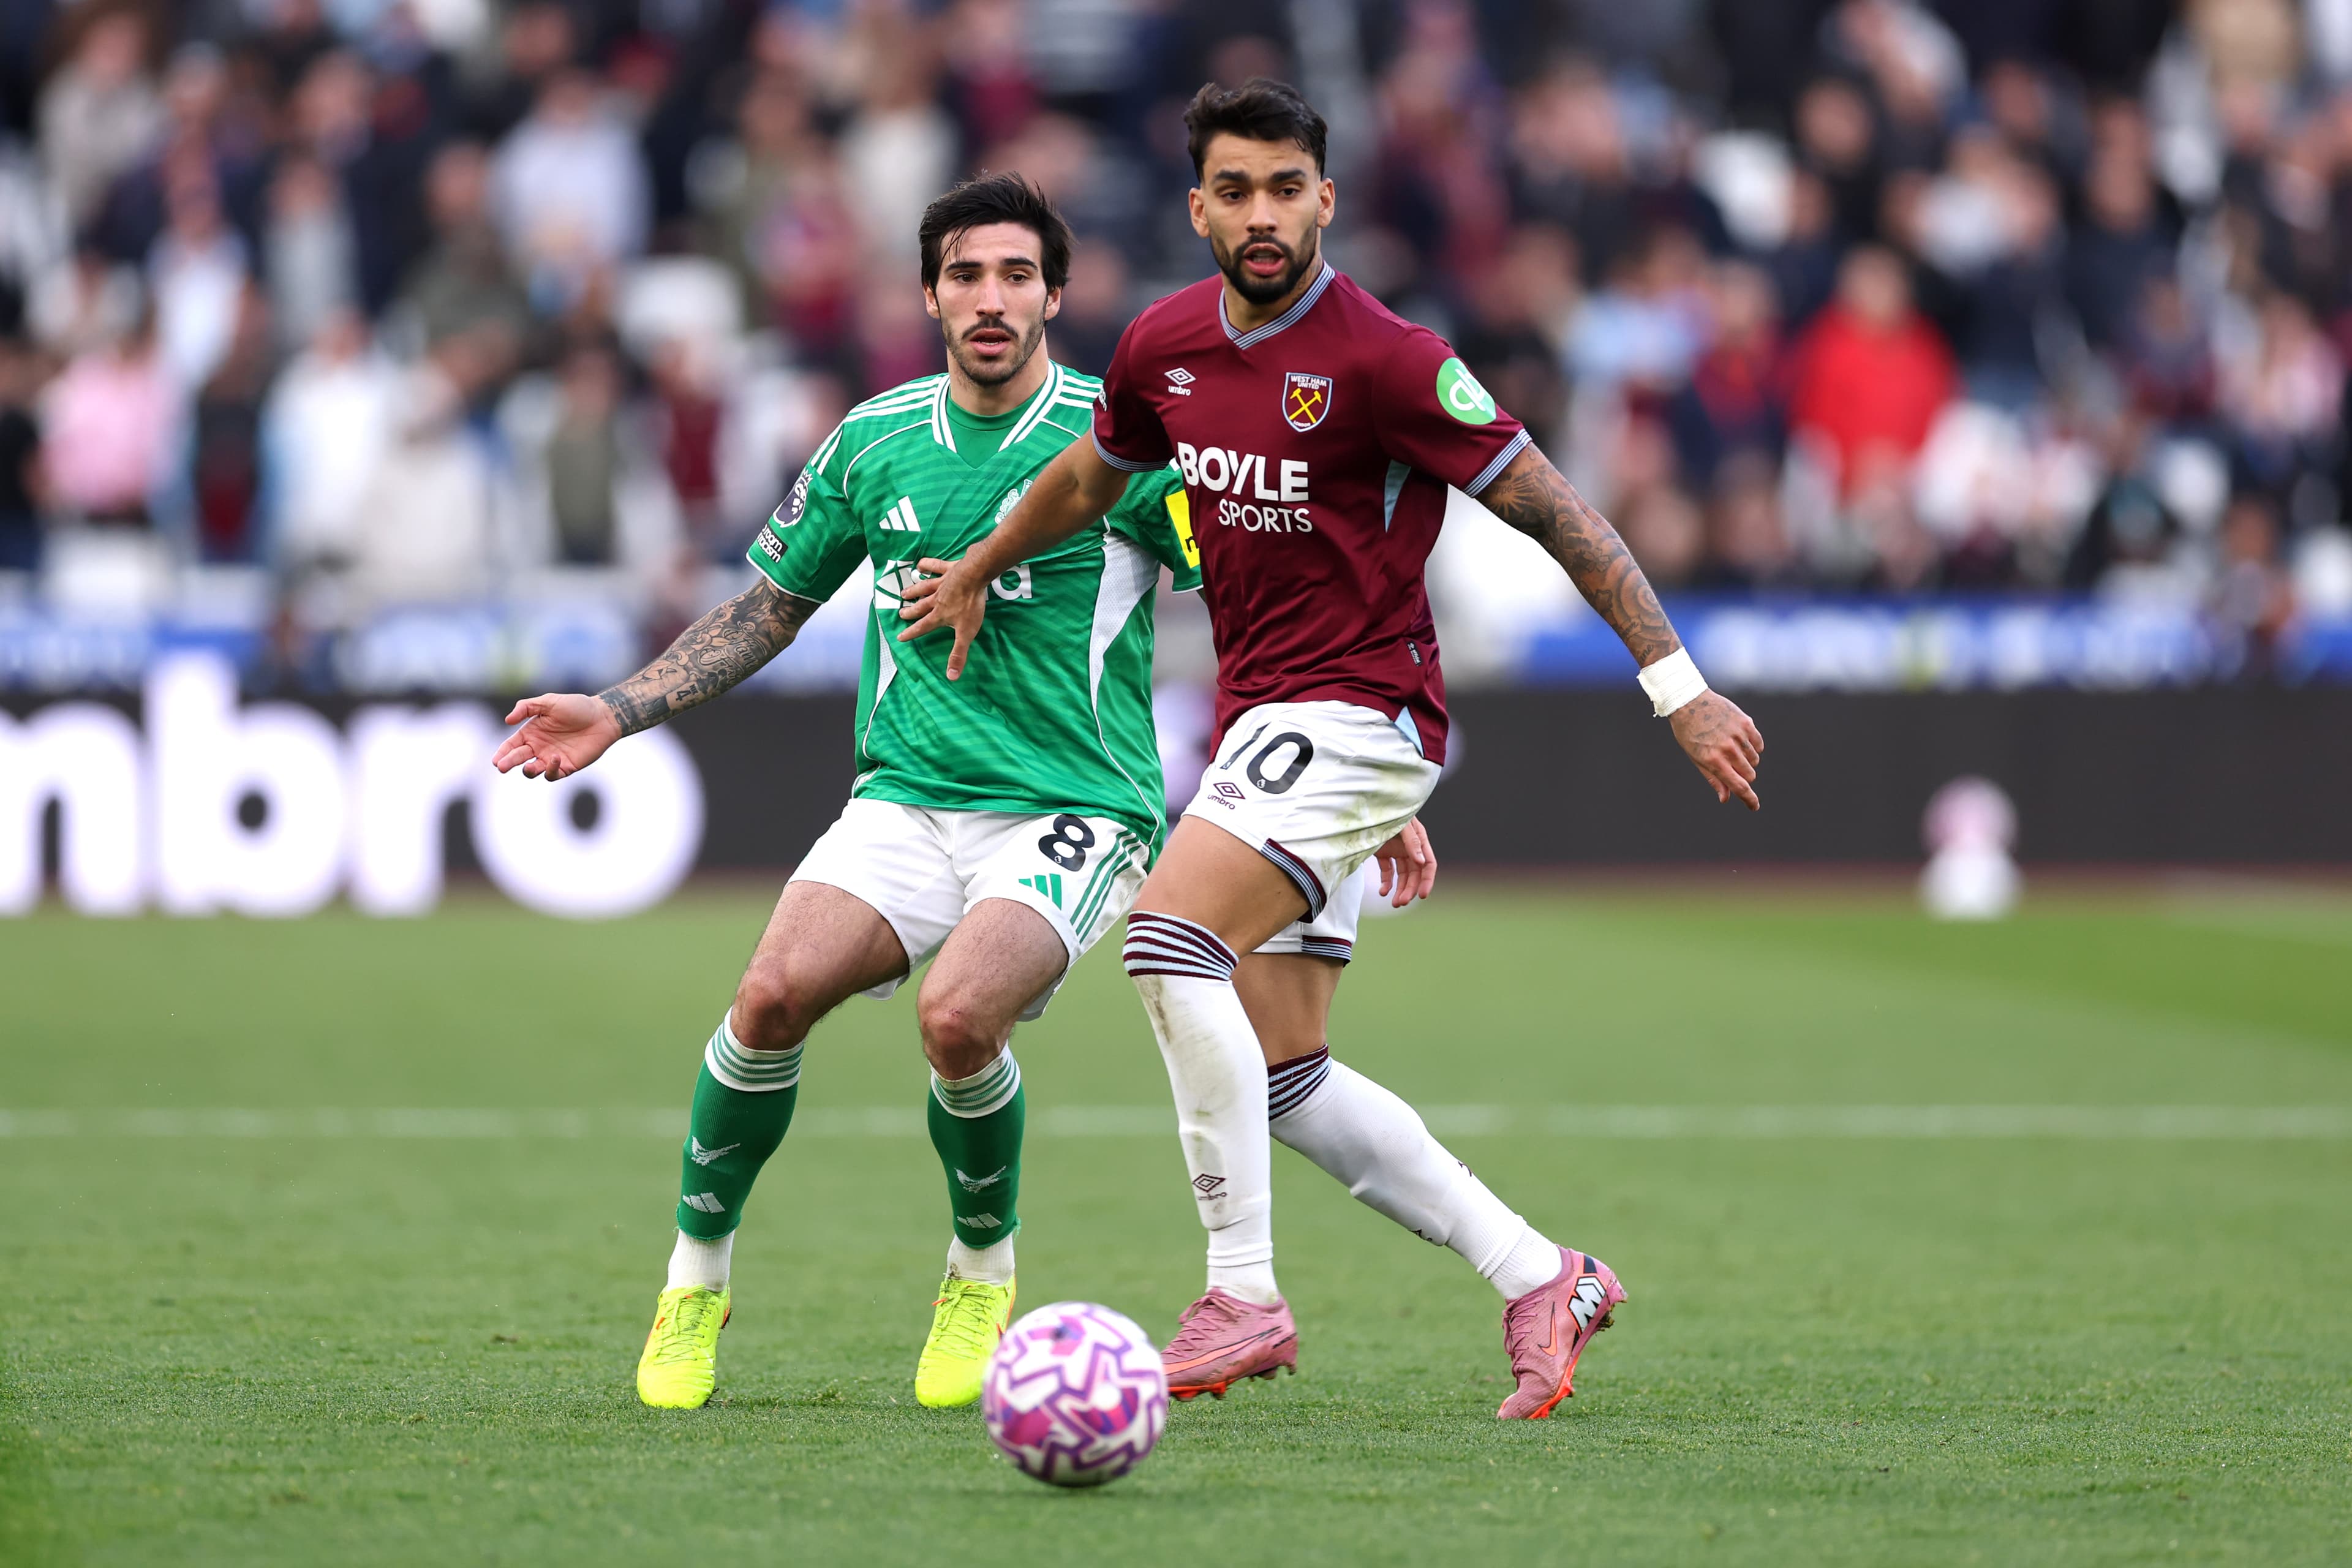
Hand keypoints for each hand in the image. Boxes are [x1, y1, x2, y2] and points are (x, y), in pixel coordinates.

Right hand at [493, 693, 621, 780]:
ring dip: (528, 771)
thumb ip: (527, 707)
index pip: (511, 745)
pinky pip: (553, 774)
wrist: (603, 716)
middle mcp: (539, 747)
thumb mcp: (549, 701)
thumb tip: (507, 720)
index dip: (502, 752)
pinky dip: (551, 770)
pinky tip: (555, 758)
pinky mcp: (567, 766)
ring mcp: (552, 758)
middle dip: (508, 763)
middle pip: (518, 759)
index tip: (495, 759)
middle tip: (501, 766)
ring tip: (528, 767)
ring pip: (533, 771)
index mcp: (532, 732)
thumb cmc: (577, 707)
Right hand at [895, 555, 986, 679]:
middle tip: (900, 613)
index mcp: (939, 615)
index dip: (911, 633)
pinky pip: (935, 567)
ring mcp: (940, 584)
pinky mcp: (948, 570)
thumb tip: (951, 677)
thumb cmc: (970, 605)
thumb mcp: (966, 633)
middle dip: (910, 612)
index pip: (922, 627)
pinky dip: (927, 565)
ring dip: (913, 591)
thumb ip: (958, 653)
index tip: (899, 637)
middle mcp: (936, 600)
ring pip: (923, 588)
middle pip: (920, 607)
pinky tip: (920, 564)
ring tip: (903, 592)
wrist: (974, 575)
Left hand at [1371, 818, 1437, 906]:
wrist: (1367, 804)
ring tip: (1394, 903)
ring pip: (1402, 876)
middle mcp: (1410, 848)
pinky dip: (1386, 883)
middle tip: (1401, 903)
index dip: (1427, 881)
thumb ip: (1412, 841)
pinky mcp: (1383, 853)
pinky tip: (1383, 892)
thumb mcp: (1402, 824)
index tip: (1422, 895)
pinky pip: (1387, 871)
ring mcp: (1397, 851)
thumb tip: (1421, 862)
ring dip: (1399, 890)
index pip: (1429, 864)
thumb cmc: (1387, 810)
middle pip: (1415, 874)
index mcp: (1420, 840)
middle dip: (1409, 889)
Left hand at [1668, 691, 1763, 808]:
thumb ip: (1713, 779)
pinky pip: (1759, 744)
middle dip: (1743, 775)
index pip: (1738, 786)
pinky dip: (1753, 747)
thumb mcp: (1696, 758)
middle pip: (1749, 775)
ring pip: (1755, 760)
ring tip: (1731, 749)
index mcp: (1713, 761)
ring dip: (1747, 760)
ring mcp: (1738, 735)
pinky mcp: (1746, 723)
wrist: (1689, 702)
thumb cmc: (1689, 734)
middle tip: (1730, 765)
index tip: (1755, 807)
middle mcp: (1728, 749)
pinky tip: (1740, 740)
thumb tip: (1725, 798)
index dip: (1749, 799)